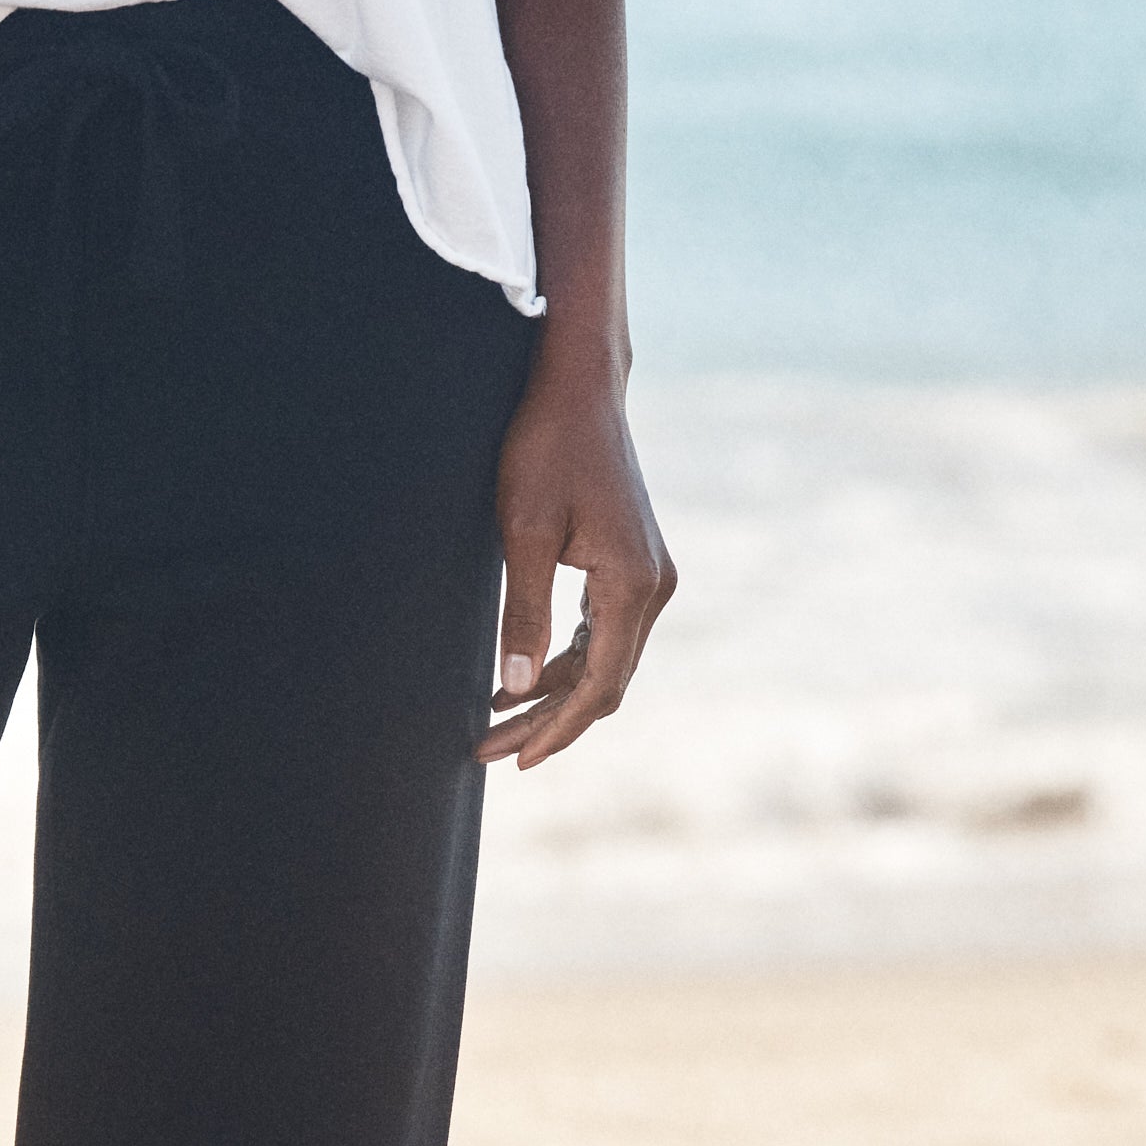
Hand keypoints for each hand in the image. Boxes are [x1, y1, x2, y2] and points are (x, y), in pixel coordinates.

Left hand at [478, 355, 673, 770]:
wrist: (579, 387)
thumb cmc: (546, 448)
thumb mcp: (523, 532)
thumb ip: (522, 612)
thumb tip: (516, 688)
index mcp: (633, 584)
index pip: (597, 685)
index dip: (555, 729)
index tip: (513, 759)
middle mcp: (654, 586)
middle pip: (604, 683)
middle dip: (549, 722)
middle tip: (492, 752)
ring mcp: (649, 576)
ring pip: (603, 661)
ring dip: (554, 695)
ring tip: (497, 722)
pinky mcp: (633, 565)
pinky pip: (603, 633)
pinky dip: (566, 661)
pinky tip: (524, 678)